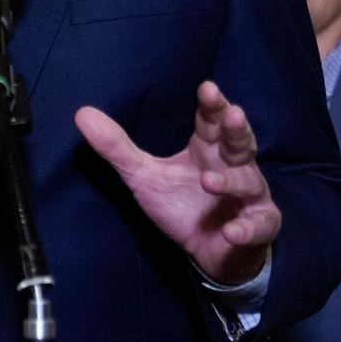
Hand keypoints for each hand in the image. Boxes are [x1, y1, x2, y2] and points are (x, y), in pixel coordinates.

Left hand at [75, 80, 279, 284]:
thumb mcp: (144, 176)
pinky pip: (258, 224)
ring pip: (248, 181)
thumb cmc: (180, 204)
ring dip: (230, 180)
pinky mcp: (257, 225)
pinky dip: (247, 227)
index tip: (207, 89)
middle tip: (231, 114)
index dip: (212, 105)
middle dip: (236, 128)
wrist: (209, 252)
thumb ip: (117, 147)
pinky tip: (232, 231)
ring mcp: (249, 195)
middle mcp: (233, 165)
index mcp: (207, 148)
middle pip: (239, 141)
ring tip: (209, 180)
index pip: (211, 120)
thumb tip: (82, 114)